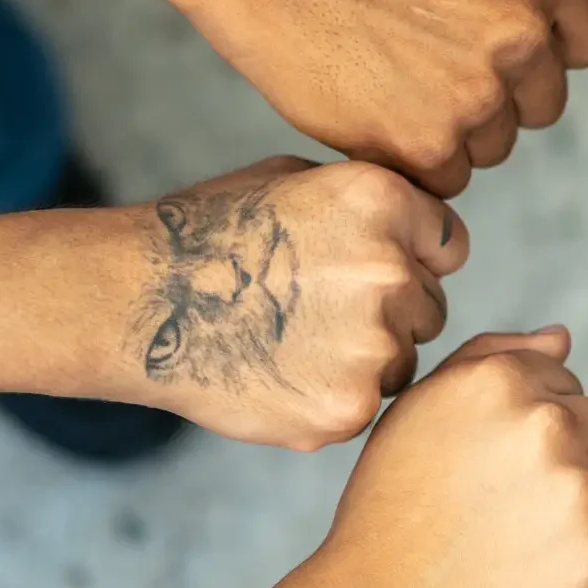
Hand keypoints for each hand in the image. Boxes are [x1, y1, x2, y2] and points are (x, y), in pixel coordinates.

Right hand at [124, 157, 465, 449]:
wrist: (139, 302)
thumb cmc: (209, 233)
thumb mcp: (297, 181)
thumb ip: (372, 205)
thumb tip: (418, 231)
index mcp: (383, 204)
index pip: (448, 246)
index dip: (414, 260)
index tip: (372, 271)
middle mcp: (390, 271)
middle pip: (430, 307)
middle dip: (389, 312)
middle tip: (318, 311)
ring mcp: (372, 344)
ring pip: (402, 361)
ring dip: (365, 358)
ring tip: (293, 343)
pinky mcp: (347, 407)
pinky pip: (366, 404)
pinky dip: (332, 398)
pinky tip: (280, 375)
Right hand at [181, 0, 587, 197]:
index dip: (546, 48)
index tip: (500, 44)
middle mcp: (524, 29)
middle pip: (545, 102)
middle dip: (502, 91)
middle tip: (436, 63)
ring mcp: (477, 92)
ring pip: (497, 144)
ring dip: (459, 129)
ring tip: (401, 83)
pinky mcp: (426, 145)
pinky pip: (450, 179)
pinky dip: (417, 159)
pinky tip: (380, 113)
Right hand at [310, 328, 587, 587]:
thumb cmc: (393, 505)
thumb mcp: (421, 408)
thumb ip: (493, 355)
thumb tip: (562, 337)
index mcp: (501, 377)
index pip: (563, 378)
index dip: (528, 424)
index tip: (491, 464)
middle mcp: (546, 421)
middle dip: (567, 456)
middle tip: (506, 506)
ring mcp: (575, 484)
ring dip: (584, 499)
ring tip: (520, 536)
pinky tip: (541, 566)